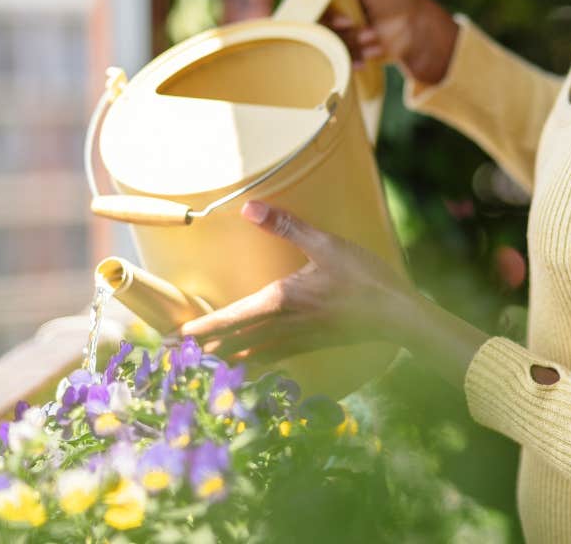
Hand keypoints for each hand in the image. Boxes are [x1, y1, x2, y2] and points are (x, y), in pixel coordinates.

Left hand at [177, 201, 413, 366]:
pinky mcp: (312, 345)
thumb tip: (250, 206)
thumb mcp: (326, 244)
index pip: (232, 318)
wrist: (398, 317)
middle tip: (173, 356)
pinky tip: (248, 364)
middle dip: (203, 349)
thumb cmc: (364, 279)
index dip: (203, 328)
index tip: (176, 337)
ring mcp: (299, 341)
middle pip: (234, 344)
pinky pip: (272, 358)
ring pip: (251, 355)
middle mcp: (284, 327)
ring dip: (224, 359)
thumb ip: (287, 225)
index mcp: (281, 302)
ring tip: (201, 363)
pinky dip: (252, 362)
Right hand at [288, 0, 458, 85]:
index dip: (314, 8)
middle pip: (311, 23)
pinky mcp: (347, 49)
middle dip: (335, 27)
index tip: (337, 15)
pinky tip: (371, 50)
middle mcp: (330, 7)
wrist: (419, 29)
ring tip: (371, 35)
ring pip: (323, 42)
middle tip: (353, 24)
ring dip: (348, 40)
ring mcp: (339, 30)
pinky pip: (336, 58)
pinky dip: (353, 56)